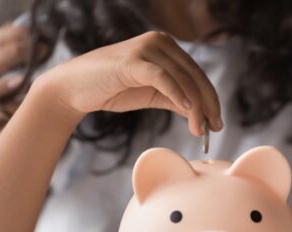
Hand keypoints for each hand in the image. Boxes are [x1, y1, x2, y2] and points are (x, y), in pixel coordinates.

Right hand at [39, 31, 222, 136]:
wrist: (75, 89)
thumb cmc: (112, 90)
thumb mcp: (152, 95)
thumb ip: (176, 100)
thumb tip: (202, 114)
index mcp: (166, 46)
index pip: (197, 74)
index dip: (211, 99)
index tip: (217, 123)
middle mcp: (159, 41)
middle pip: (194, 75)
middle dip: (208, 105)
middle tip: (214, 129)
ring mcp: (146, 48)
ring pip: (182, 78)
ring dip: (196, 106)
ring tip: (200, 130)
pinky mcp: (133, 60)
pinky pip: (163, 78)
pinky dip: (178, 94)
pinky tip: (188, 111)